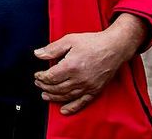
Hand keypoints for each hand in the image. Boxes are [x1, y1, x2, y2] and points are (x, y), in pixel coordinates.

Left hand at [33, 14, 148, 114]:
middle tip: (38, 84)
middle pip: (57, 88)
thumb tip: (37, 54)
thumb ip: (52, 49)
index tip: (37, 75)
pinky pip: (82, 102)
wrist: (114, 48)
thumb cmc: (93, 42)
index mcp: (71, 66)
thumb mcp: (69, 40)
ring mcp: (88, 86)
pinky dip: (71, 107)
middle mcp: (79, 79)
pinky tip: (63, 110)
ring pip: (66, 96)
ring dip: (54, 97)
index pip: (51, 77)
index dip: (41, 77)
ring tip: (45, 95)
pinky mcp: (95, 90)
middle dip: (45, 87)